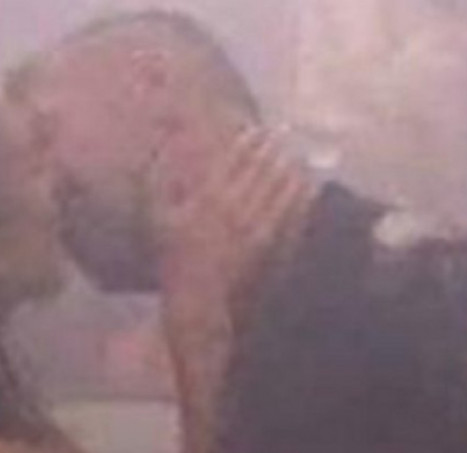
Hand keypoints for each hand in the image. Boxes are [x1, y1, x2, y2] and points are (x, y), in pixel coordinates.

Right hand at [151, 126, 311, 351]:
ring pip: (281, 187)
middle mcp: (235, 209)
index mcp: (207, 199)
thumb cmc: (176, 266)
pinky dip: (303, 197)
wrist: (199, 308)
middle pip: (262, 168)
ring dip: (291, 167)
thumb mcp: (158, 222)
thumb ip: (158, 184)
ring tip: (297, 156)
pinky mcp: (274, 247)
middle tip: (283, 136)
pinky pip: (294, 214)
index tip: (258, 131)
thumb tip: (161, 152)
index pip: (234, 159)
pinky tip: (308, 187)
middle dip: (274, 149)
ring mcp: (258, 228)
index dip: (249, 141)